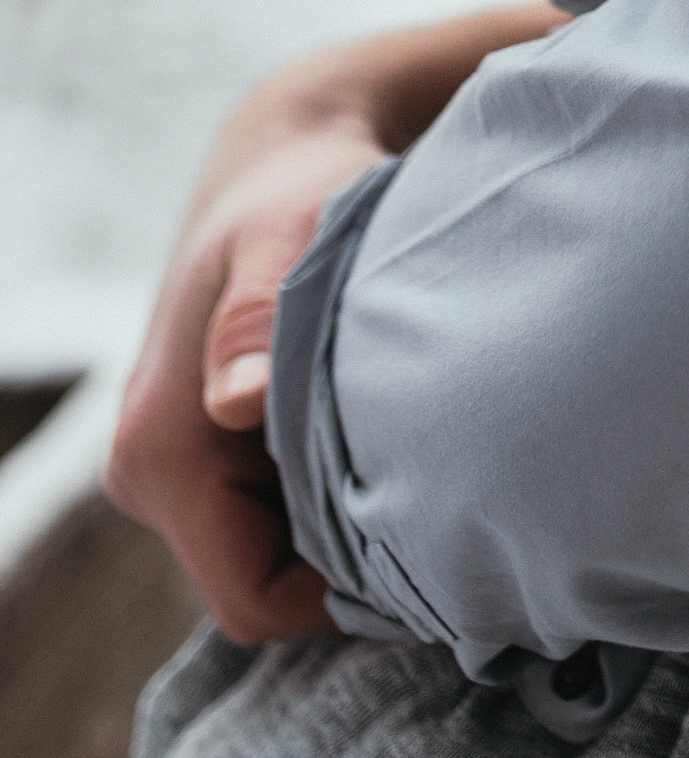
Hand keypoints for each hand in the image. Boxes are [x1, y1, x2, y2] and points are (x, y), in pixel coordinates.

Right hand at [106, 3, 566, 642]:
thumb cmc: (294, 195)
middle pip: (270, 587)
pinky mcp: (221, 458)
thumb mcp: (282, 242)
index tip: (439, 544)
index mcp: (158, 455)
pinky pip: (292, 520)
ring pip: (286, 558)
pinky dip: (351, 495)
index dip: (344, 600)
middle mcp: (156, 477)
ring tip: (443, 463)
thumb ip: (260, 319)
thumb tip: (237, 400)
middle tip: (463, 508)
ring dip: (359, 526)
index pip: (253, 599)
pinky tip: (413, 443)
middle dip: (361, 565)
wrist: (289, 157)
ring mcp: (188, 472)